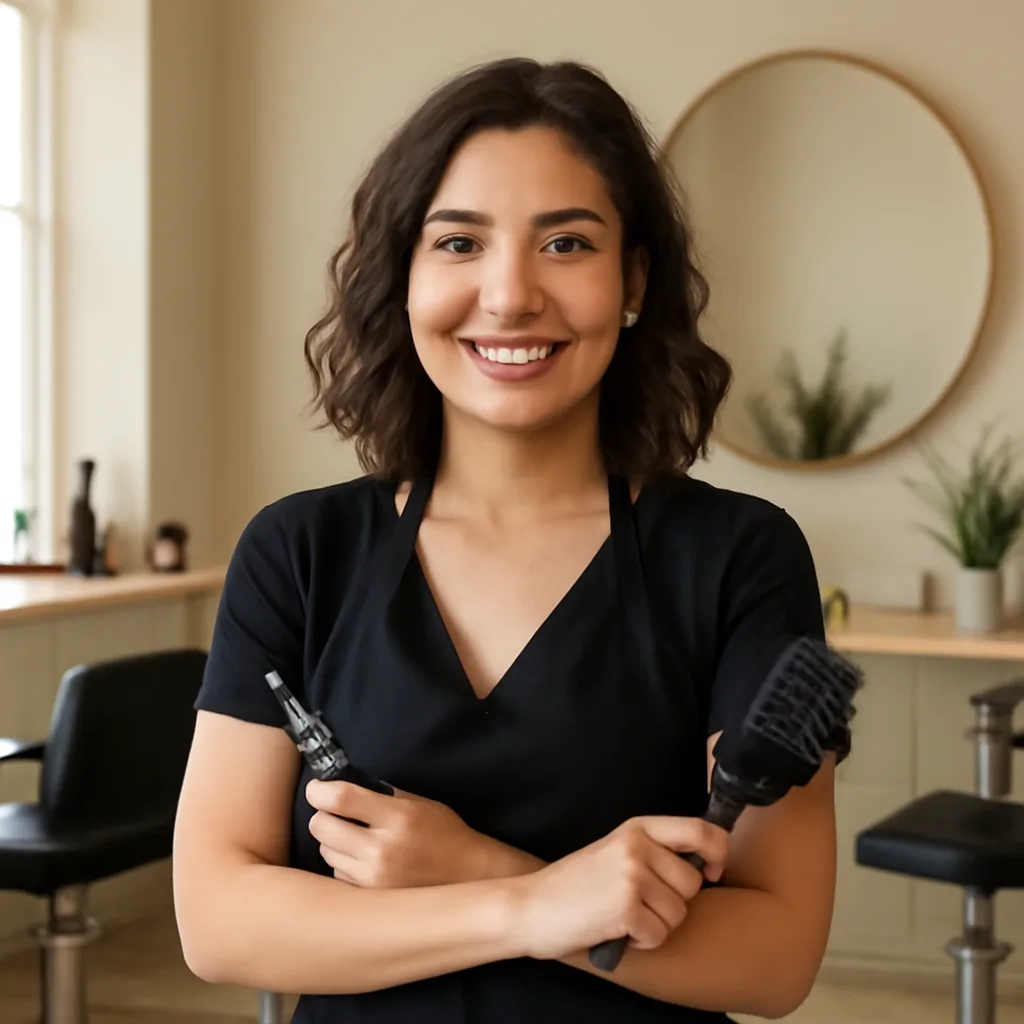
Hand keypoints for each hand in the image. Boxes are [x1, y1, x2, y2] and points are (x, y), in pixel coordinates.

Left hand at [305, 779, 539, 887]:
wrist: (469, 877)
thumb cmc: (445, 834)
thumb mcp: (419, 804)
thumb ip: (382, 795)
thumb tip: (343, 784)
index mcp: (397, 818)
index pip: (341, 798)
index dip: (320, 790)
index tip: (317, 788)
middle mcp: (382, 850)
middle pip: (322, 826)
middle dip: (324, 816)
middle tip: (336, 813)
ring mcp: (373, 879)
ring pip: (326, 852)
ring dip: (334, 842)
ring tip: (357, 839)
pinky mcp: (370, 899)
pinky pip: (338, 876)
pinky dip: (345, 866)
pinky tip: (366, 862)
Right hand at [509, 816, 727, 961]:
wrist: (531, 907)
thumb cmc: (575, 885)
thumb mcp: (615, 850)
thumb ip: (654, 850)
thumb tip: (705, 863)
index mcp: (636, 827)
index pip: (700, 830)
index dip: (717, 852)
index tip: (710, 871)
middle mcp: (636, 846)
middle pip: (692, 882)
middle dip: (672, 902)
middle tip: (638, 903)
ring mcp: (631, 875)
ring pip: (678, 913)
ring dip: (655, 924)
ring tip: (622, 916)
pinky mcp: (626, 908)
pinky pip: (659, 935)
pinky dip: (640, 942)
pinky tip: (616, 929)